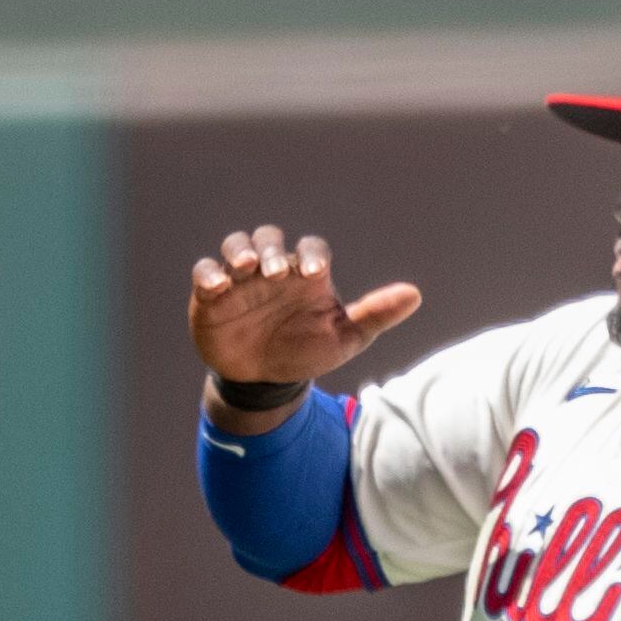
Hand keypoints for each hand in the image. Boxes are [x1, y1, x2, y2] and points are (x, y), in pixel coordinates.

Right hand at [189, 228, 420, 416]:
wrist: (267, 381)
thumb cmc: (308, 352)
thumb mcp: (345, 338)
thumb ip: (376, 315)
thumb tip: (415, 294)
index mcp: (306, 275)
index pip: (311, 249)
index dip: (312, 253)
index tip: (314, 272)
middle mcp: (274, 270)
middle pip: (269, 239)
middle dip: (272, 249)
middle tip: (277, 273)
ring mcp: (242, 279)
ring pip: (237, 246)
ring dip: (240, 251)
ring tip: (246, 269)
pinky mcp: (212, 294)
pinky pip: (205, 271)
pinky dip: (208, 273)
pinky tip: (217, 287)